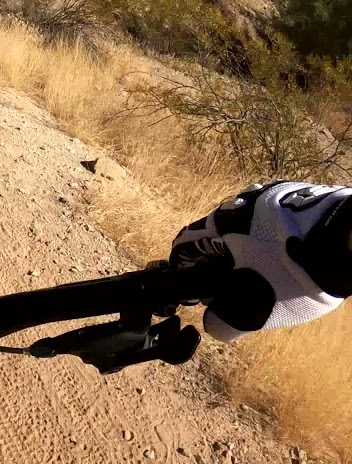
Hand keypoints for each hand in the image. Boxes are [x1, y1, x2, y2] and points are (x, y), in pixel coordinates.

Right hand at [170, 182, 351, 341]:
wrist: (347, 243)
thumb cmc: (292, 274)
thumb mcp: (256, 311)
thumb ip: (225, 322)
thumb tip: (212, 323)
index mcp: (217, 226)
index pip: (183, 247)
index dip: (186, 274)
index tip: (198, 294)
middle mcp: (235, 205)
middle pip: (214, 239)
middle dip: (219, 266)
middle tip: (235, 292)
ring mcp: (266, 197)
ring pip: (243, 229)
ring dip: (246, 253)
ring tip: (265, 278)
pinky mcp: (294, 196)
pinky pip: (270, 223)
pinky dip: (271, 242)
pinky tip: (287, 261)